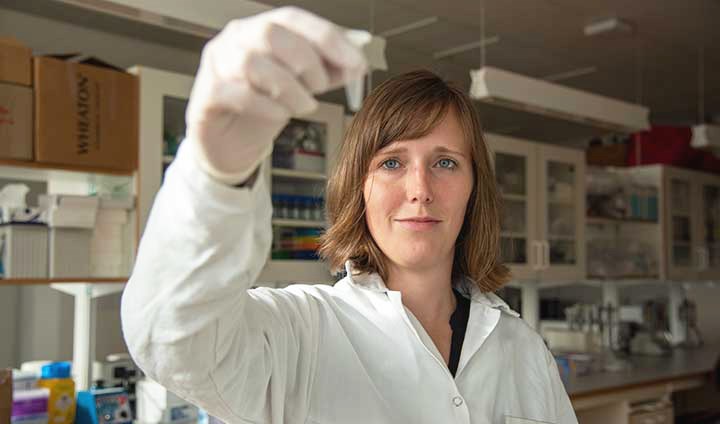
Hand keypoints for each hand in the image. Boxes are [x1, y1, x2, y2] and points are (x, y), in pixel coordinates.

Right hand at [185, 7, 366, 183]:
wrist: (232, 144)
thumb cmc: (265, 106)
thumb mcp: (303, 85)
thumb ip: (328, 70)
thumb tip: (358, 62)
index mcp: (260, 28)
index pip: (294, 19)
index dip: (329, 39)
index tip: (356, 61)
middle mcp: (235, 40)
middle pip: (270, 33)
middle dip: (306, 61)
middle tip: (321, 86)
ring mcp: (217, 66)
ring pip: (252, 62)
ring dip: (289, 87)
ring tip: (304, 105)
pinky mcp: (207, 96)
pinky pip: (237, 93)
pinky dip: (266, 105)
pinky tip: (280, 114)